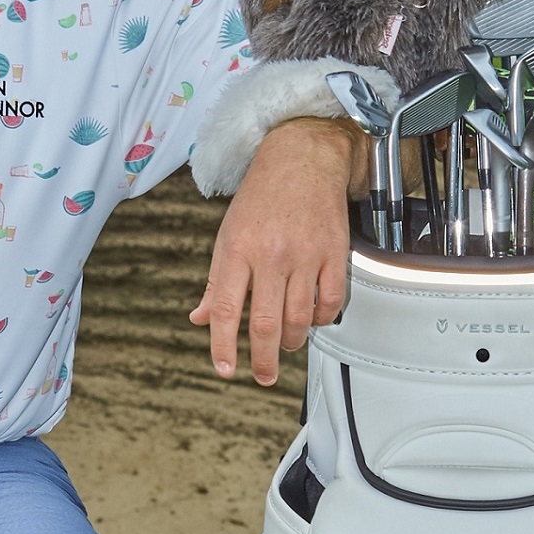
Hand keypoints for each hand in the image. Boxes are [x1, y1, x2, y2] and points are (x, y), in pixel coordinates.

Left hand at [189, 117, 359, 383]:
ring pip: (300, 319)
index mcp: (237, 250)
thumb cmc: (261, 197)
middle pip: (266, 323)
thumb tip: (199, 319)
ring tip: (286, 344)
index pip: (226, 309)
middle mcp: (270, 254)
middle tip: (263, 376)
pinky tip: (312, 319)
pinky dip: (321, 319)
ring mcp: (305, 255)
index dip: (223, 346)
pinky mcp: (334, 253)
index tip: (225, 370)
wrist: (303, 158)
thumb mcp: (227, 235)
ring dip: (292, 341)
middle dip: (264, 359)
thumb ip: (217, 282)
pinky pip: (330, 302)